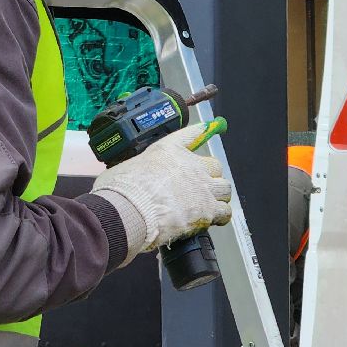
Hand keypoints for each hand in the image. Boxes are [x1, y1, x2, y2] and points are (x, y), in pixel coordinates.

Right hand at [90, 121, 232, 252]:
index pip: (192, 134)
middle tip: (200, 185)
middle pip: (215, 165)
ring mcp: (201, 187)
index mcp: (169, 150)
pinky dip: (221, 215)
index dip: (203, 131)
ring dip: (218, 195)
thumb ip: (137, 171)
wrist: (129, 210)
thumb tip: (130, 179)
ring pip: (225, 188)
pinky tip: (214, 219)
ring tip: (211, 204)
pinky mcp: (207, 210)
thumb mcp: (126, 168)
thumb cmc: (121, 190)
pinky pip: (225, 211)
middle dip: (209, 175)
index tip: (210, 128)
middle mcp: (190, 164)